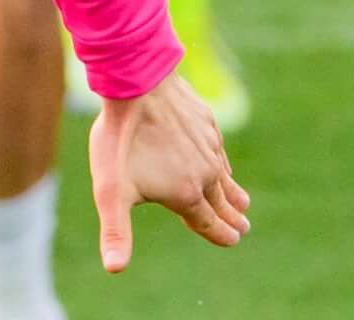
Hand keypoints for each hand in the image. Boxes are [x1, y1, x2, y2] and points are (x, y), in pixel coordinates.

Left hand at [87, 69, 249, 269]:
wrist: (137, 83)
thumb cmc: (120, 139)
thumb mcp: (110, 191)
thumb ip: (115, 231)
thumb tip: (114, 269)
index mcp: (186, 194)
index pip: (209, 223)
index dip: (221, 235)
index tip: (234, 241)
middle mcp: (205, 173)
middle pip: (223, 202)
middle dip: (232, 218)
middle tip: (243, 228)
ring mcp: (209, 145)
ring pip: (225, 176)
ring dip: (232, 191)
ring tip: (242, 201)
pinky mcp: (208, 122)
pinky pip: (219, 151)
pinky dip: (222, 163)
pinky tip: (220, 162)